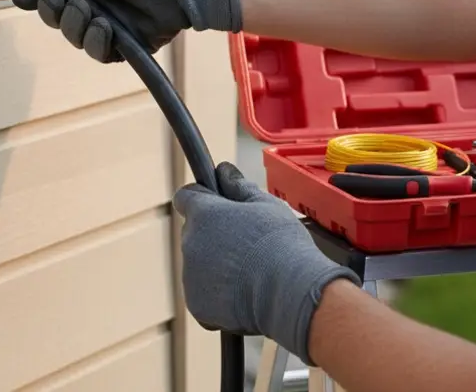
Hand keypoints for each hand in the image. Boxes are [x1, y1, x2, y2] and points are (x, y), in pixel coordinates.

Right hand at [9, 0, 241, 61]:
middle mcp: (89, 4)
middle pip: (52, 17)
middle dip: (51, 10)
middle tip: (59, 0)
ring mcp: (104, 26)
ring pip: (72, 37)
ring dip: (75, 26)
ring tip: (92, 13)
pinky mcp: (120, 46)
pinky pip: (96, 52)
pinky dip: (97, 41)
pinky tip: (106, 28)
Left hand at [172, 162, 359, 365]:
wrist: (289, 292)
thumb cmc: (281, 245)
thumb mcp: (266, 205)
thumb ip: (239, 186)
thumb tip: (223, 171)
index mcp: (204, 214)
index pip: (185, 197)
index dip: (201, 198)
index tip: (216, 204)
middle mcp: (190, 243)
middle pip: (194, 232)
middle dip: (212, 234)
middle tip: (244, 243)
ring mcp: (191, 276)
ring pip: (198, 264)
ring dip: (215, 264)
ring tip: (249, 272)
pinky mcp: (196, 304)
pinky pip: (203, 293)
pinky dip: (218, 293)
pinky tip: (244, 293)